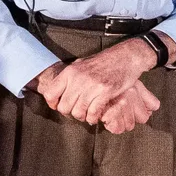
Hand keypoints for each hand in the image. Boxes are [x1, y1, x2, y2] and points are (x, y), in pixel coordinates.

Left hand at [34, 42, 158, 125]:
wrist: (126, 57)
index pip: (50, 94)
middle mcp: (78, 78)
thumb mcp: (82, 64)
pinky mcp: (105, 91)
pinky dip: (93, 118)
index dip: (53, 104)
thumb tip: (58, 88)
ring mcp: (92, 85)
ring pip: (77, 112)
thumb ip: (69, 76)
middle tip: (77, 112)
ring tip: (87, 115)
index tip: (60, 106)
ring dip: (82, 117)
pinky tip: (96, 116)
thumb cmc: (104, 62)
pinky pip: (93, 112)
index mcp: (70, 72)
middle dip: (69, 113)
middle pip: (64, 107)